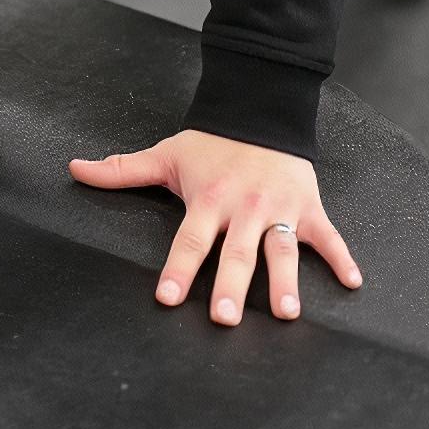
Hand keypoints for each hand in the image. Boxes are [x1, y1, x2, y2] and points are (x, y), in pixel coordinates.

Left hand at [70, 128, 360, 325]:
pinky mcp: (307, 208)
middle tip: (225, 319)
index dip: (178, 269)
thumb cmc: (210, 143)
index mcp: (208, 200)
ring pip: (282, 251)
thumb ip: (122, 171)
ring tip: (286, 313)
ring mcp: (278, 210)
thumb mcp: (166, 155)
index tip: (168, 297)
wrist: (258, 109)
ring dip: (284, 282)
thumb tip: (75, 170)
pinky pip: (328, 237)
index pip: (189, 240)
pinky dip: (342, 258)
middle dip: (230, 286)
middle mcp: (243, 209)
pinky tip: (353, 283)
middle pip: (235, 254)